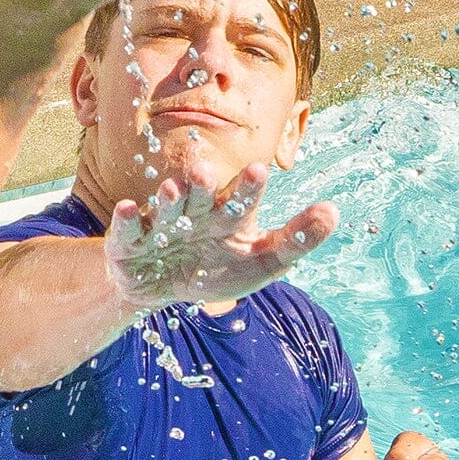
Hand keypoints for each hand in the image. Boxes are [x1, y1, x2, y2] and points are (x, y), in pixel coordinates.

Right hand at [103, 164, 339, 313]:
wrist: (162, 289)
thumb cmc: (216, 269)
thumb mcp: (262, 261)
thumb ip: (296, 239)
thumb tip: (334, 211)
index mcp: (227, 215)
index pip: (240, 199)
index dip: (247, 187)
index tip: (260, 170)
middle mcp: (193, 214)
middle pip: (199, 197)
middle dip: (201, 185)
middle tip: (205, 172)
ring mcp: (159, 226)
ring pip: (165, 210)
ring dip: (167, 200)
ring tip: (172, 190)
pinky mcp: (129, 243)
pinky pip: (126, 231)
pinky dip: (124, 221)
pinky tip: (125, 209)